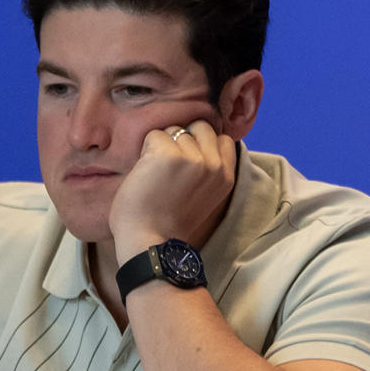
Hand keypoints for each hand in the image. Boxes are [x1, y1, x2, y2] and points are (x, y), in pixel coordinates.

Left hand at [109, 120, 235, 259]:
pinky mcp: (167, 154)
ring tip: (155, 172)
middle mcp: (214, 164)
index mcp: (225, 176)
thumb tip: (198, 142)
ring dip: (162, 145)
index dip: (203, 143)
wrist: (149, 243)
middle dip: (183, 138)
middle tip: (169, 164)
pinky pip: (153, 135)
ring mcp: (192, 158)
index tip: (188, 160)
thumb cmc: (169, 223)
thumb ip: (209, 171)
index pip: (223, 139)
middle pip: (201, 127)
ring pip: (175, 129)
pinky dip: (144, 150)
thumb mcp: (205, 197)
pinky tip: (144, 172)